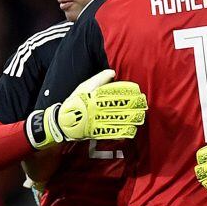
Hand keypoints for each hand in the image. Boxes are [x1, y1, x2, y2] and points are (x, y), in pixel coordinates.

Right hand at [26, 70, 147, 149]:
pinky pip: (113, 132)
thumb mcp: (84, 87)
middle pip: (120, 107)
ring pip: (119, 119)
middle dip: (134, 105)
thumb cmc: (75, 102)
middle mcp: (99, 109)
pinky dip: (123, 131)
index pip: (116, 93)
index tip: (138, 92)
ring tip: (141, 116)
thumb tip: (113, 72)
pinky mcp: (98, 132)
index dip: (129, 93)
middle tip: (144, 104)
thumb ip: (99, 80)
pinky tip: (132, 130)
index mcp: (96, 96)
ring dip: (131, 118)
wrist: (62, 122)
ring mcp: (99, 121)